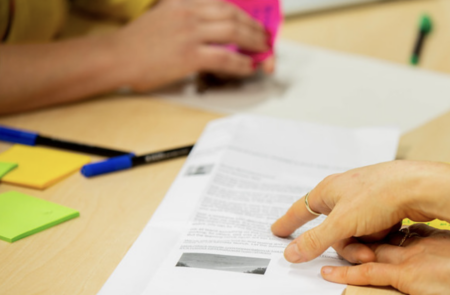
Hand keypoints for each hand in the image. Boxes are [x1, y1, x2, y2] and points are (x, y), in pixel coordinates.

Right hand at [114, 0, 270, 90]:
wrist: (117, 56)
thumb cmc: (137, 43)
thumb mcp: (163, 17)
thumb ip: (186, 17)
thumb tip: (211, 28)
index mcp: (183, 2)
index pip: (222, 4)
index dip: (243, 14)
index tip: (254, 22)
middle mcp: (189, 13)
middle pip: (232, 14)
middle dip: (254, 26)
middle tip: (265, 37)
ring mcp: (190, 33)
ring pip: (234, 31)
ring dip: (253, 41)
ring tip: (263, 50)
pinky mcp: (189, 55)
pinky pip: (225, 57)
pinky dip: (241, 62)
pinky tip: (248, 66)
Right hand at [271, 160, 445, 263]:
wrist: (420, 187)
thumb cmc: (379, 196)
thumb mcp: (342, 223)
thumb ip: (315, 240)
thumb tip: (289, 253)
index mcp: (329, 190)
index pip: (301, 209)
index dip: (288, 222)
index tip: (276, 230)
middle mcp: (346, 192)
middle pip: (333, 231)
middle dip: (346, 247)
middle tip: (361, 255)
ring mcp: (366, 199)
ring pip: (353, 233)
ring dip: (363, 245)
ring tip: (377, 247)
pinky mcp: (384, 206)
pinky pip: (372, 230)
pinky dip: (378, 237)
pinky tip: (389, 233)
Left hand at [321, 224, 449, 294]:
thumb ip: (448, 254)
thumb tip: (445, 257)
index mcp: (425, 238)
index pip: (394, 233)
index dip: (376, 230)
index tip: (364, 228)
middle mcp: (411, 244)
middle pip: (374, 238)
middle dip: (351, 236)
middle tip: (330, 233)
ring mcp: (406, 258)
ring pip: (366, 253)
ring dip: (342, 251)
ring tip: (317, 251)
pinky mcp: (403, 275)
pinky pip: (367, 274)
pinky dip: (346, 274)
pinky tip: (327, 273)